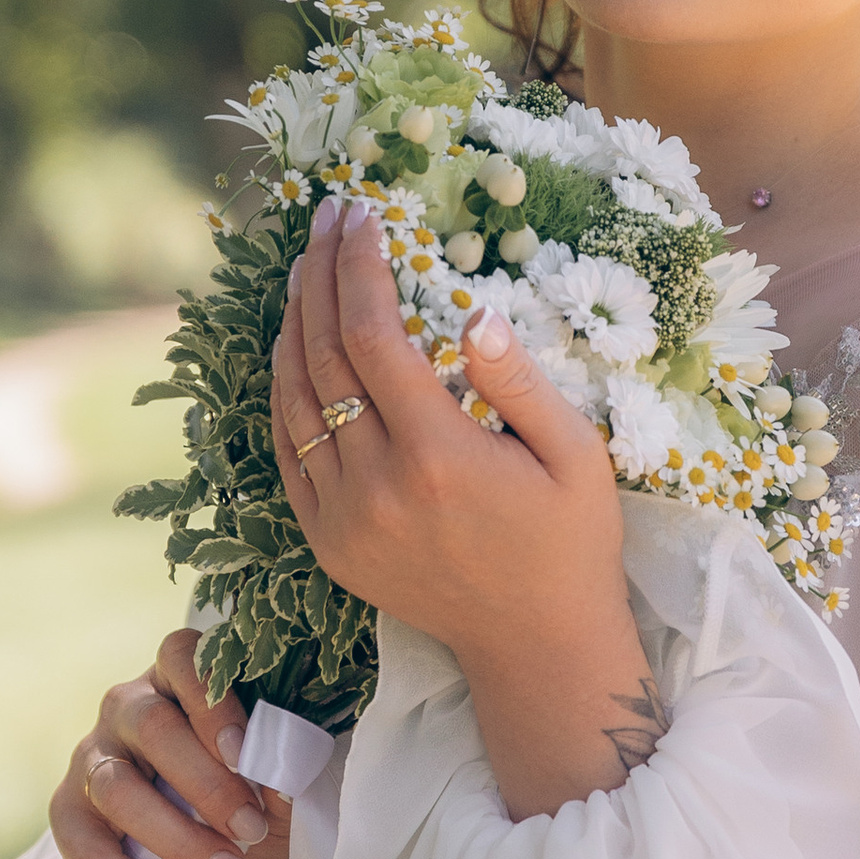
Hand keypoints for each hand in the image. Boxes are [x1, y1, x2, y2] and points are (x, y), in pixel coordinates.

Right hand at [50, 627, 290, 858]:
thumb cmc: (248, 800)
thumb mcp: (274, 785)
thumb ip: (281, 773)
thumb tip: (281, 779)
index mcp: (178, 678)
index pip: (182, 657)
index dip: (212, 702)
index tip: (245, 755)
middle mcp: (126, 706)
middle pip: (152, 727)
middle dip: (206, 784)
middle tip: (251, 829)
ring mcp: (91, 756)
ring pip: (117, 788)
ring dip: (177, 836)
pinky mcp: (67, 811)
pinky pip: (86, 849)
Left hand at [272, 193, 664, 817]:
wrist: (535, 643)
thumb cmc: (569, 540)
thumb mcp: (576, 454)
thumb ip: (521, 380)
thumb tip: (473, 312)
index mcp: (438, 456)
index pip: (372, 335)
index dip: (357, 267)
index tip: (360, 215)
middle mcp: (376, 487)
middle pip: (322, 355)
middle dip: (318, 276)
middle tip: (325, 219)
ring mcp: (341, 518)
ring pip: (292, 399)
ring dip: (291, 325)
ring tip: (304, 269)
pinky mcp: (325, 542)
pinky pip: (286, 450)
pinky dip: (282, 390)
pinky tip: (295, 346)